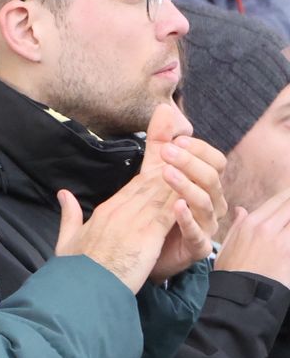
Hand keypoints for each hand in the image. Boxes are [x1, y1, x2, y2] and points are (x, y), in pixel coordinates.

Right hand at [55, 166, 193, 292]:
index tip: (160, 171)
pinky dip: (179, 205)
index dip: (148, 179)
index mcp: (103, 212)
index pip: (131, 189)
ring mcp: (134, 223)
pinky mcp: (148, 237)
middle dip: (165, 176)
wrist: (87, 287)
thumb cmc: (77, 268)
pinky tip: (191, 197)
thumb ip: (69, 214)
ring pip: (159, 198)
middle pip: (147, 188)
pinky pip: (167, 215)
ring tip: (191, 175)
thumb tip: (63, 193)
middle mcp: (119, 212)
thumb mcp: (67, 238)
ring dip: (175, 186)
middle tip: (182, 164)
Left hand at [146, 134, 225, 280]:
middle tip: (169, 151)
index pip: (213, 160)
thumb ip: (160, 140)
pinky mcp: (196, 246)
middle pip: (211, 178)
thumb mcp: (155, 169)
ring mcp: (206, 225)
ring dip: (186, 185)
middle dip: (190, 163)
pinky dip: (187, 219)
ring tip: (166, 173)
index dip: (199, 149)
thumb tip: (164, 108)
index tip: (177, 139)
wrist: (143, 248)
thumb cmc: (156, 207)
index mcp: (204, 183)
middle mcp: (211, 203)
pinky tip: (176, 206)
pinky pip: (197, 233)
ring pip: (205, 202)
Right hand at [216, 187, 289, 285]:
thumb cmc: (232, 271)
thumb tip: (241, 210)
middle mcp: (267, 227)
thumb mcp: (228, 245)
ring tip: (289, 230)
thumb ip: (238, 224)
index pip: (278, 200)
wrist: (240, 294)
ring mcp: (281, 240)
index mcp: (250, 222)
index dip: (289, 196)